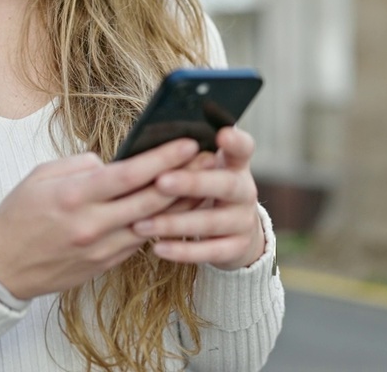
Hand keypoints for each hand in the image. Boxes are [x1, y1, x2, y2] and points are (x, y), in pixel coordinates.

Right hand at [0, 138, 199, 299]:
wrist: (2, 267)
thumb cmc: (19, 214)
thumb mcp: (41, 176)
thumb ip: (81, 165)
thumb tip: (113, 162)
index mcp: (74, 196)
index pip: (129, 175)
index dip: (162, 158)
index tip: (188, 143)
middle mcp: (91, 224)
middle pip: (150, 200)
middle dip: (184, 178)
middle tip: (210, 160)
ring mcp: (101, 248)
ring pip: (153, 225)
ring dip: (181, 204)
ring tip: (205, 183)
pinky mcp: (105, 264)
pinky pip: (140, 242)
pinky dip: (162, 225)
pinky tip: (178, 211)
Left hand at [133, 127, 265, 270]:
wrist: (237, 231)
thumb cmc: (208, 190)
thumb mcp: (208, 169)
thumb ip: (190, 157)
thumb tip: (152, 145)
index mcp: (236, 165)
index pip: (243, 148)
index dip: (235, 141)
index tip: (222, 133)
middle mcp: (245, 191)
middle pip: (226, 185)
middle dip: (193, 183)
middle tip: (161, 181)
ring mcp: (243, 221)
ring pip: (211, 222)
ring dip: (174, 223)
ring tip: (141, 224)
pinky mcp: (237, 248)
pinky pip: (209, 252)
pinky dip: (182, 251)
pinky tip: (158, 248)